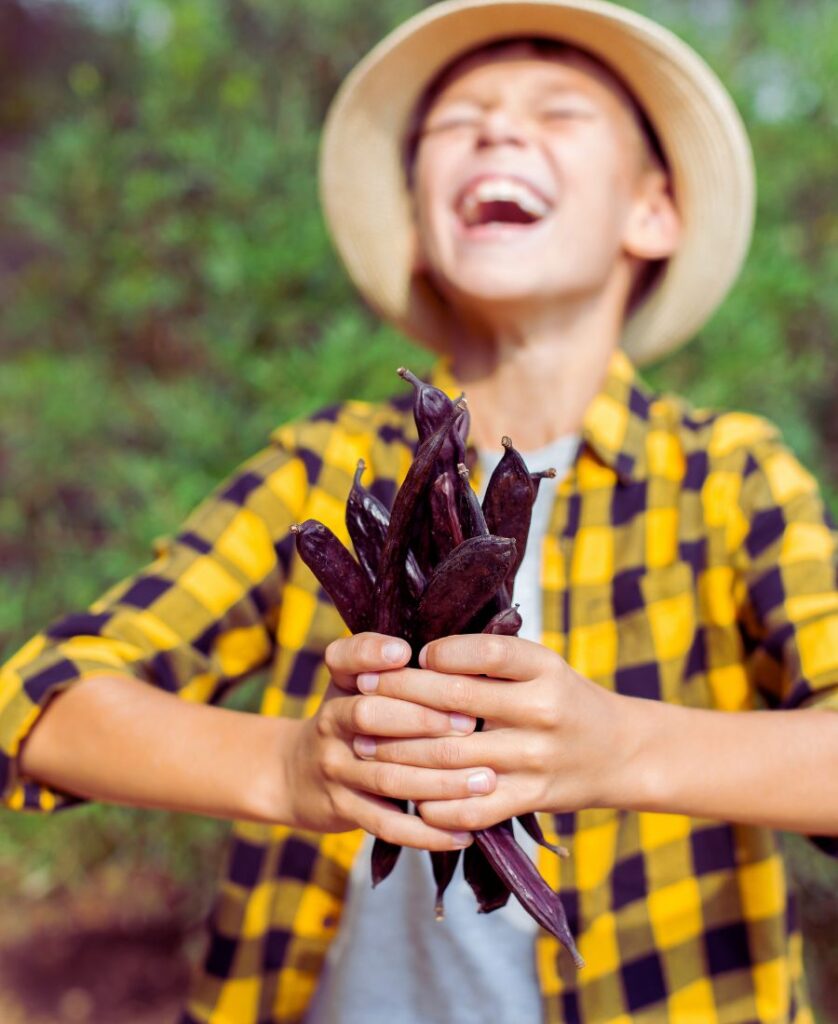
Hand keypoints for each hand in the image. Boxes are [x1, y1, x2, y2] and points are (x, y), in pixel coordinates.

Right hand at [282, 632, 498, 849]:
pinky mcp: (341, 809)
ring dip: (438, 781)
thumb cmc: (348, 720)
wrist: (291, 774)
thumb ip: (396, 667)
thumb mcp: (355, 683)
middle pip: (369, 716)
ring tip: (484, 781)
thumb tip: (462, 654)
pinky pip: (384, 824)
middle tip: (470, 725)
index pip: (345, 659)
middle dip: (421, 719)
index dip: (371, 654)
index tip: (406, 653)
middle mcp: (332, 721)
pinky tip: (461, 834)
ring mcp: (335, 767)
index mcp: (341, 684)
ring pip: (386, 775)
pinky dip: (424, 833)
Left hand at [348, 634, 630, 832]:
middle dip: (400, 697)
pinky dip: (434, 803)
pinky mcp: (531, 798)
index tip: (409, 656)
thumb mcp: (540, 665)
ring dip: (400, 751)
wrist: (619, 752)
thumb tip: (420, 653)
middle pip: (457, 701)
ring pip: (454, 756)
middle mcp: (542, 710)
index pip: (485, 653)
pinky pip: (473, 806)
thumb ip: (491, 658)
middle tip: (361, 695)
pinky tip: (407, 794)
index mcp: (544, 668)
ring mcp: (536, 758)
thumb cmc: (563, 699)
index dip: (440, 654)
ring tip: (365, 744)